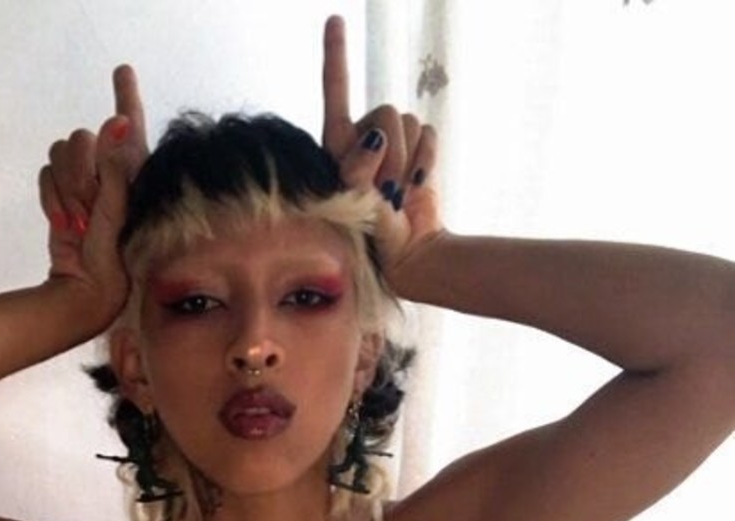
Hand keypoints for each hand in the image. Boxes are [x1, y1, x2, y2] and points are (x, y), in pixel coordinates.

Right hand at [38, 66, 148, 322]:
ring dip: (65, 187)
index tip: (122, 71)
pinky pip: (47, 174)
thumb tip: (117, 122)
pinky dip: (51, 197)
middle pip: (81, 138)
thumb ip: (113, 168)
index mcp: (133, 173)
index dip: (126, 95)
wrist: (85, 295)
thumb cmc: (114, 262)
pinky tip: (65, 223)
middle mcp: (109, 173)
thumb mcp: (117, 214)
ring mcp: (85, 184)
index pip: (130, 124)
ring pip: (61, 154)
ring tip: (79, 222)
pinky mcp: (63, 195)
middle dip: (79, 173)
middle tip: (88, 210)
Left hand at [321, 15, 443, 285]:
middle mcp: (364, 137)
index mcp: (337, 144)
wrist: (405, 253)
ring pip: (409, 122)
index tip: (335, 19)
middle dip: (391, 152)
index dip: (337, 55)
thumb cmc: (368, 235)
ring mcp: (392, 144)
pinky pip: (429, 131)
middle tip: (385, 191)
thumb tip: (374, 139)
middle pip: (386, 111)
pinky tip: (416, 186)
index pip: (336, 92)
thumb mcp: (352, 204)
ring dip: (408, 160)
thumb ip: (355, 170)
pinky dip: (427, 159)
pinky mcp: (418, 150)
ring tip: (398, 194)